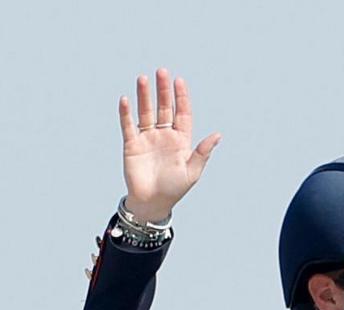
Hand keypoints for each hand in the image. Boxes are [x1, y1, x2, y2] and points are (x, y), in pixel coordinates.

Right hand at [118, 69, 220, 221]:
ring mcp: (147, 138)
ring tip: (143, 78)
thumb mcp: (192, 172)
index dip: (181, 97)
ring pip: (146, 112)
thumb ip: (202, 152)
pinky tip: (126, 99)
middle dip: (163, 90)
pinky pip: (128, 126)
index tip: (179, 81)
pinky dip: (126, 113)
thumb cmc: (174, 189)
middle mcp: (164, 135)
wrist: (152, 203)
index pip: (182, 113)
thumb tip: (217, 135)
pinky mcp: (132, 145)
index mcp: (181, 139)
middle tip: (161, 72)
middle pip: (164, 107)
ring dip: (144, 96)